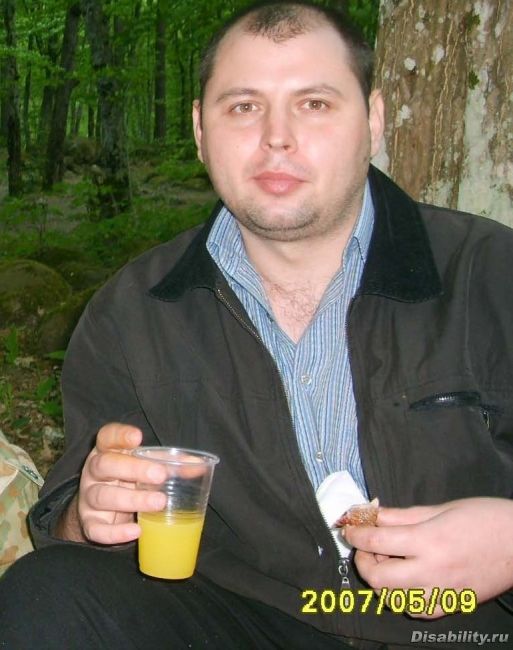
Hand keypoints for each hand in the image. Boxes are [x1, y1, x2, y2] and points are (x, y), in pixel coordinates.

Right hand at [76, 424, 166, 544]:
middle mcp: (94, 472)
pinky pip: (97, 529)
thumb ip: (169, 463)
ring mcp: (89, 497)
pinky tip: (137, 531)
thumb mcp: (146, 466)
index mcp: (107, 451)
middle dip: (132, 469)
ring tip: (159, 502)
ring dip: (132, 499)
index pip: (106, 436)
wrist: (106, 511)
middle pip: (105, 465)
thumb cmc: (131, 479)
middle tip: (159, 475)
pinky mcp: (90, 523)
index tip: (138, 437)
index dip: (119, 435)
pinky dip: (116, 532)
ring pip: (103, 496)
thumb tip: (198, 466)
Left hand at [343, 497, 512, 617]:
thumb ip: (401, 515)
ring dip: (380, 578)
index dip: (354, 533)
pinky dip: (401, 594)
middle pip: (376, 578)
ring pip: (392, 598)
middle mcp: (431, 572)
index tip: (347, 526)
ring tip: (386, 559)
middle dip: (361, 560)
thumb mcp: (439, 508)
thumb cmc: (482, 517)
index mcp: (427, 541)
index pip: (375, 542)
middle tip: (364, 546)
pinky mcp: (451, 606)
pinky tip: (406, 577)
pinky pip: (414, 608)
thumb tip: (371, 514)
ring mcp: (441, 594)